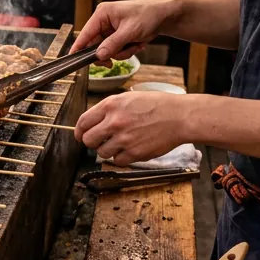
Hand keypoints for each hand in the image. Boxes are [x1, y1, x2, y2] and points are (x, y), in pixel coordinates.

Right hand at [70, 0, 178, 60]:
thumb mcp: (130, 31)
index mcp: (102, 14)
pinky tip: (137, 43)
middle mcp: (104, 21)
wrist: (165, 16)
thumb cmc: (149, 16)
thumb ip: (113, 44)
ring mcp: (111, 28)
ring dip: (122, 52)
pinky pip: (116, 49)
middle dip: (109, 52)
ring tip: (135, 44)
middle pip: (95, 44)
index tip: (72, 59)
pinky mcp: (118, 35)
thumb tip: (98, 55)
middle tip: (113, 62)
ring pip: (107, 49)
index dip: (79, 47)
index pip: (85, 33)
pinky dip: (127, 50)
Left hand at [75, 92, 190, 165]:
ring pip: (102, 153)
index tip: (80, 135)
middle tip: (100, 141)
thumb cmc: (156, 105)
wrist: (179, 116)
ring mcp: (124, 139)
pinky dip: (121, 158)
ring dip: (108, 150)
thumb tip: (93, 123)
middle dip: (92, 142)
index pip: (83, 122)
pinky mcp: (135, 153)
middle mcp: (114, 122)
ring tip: (120, 143)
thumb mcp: (128, 98)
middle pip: (88, 140)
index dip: (79, 131)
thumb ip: (109, 109)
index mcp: (110, 105)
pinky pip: (118, 161)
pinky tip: (130, 149)